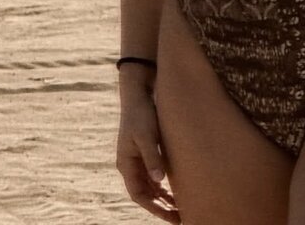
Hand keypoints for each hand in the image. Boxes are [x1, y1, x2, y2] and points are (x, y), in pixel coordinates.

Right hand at [116, 91, 180, 220]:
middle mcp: (129, 164)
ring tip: (179, 208)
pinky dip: (162, 185)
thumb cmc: (141, 113)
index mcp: (126, 163)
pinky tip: (174, 189)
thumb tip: (159, 181)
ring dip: (162, 197)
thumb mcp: (147, 135)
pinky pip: (152, 175)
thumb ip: (152, 158)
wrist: (138, 92)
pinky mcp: (145, 151)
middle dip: (160, 207)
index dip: (154, 208)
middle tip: (179, 217)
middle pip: (144, 193)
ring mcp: (136, 159)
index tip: (170, 216)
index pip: (138, 195)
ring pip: (149, 186)